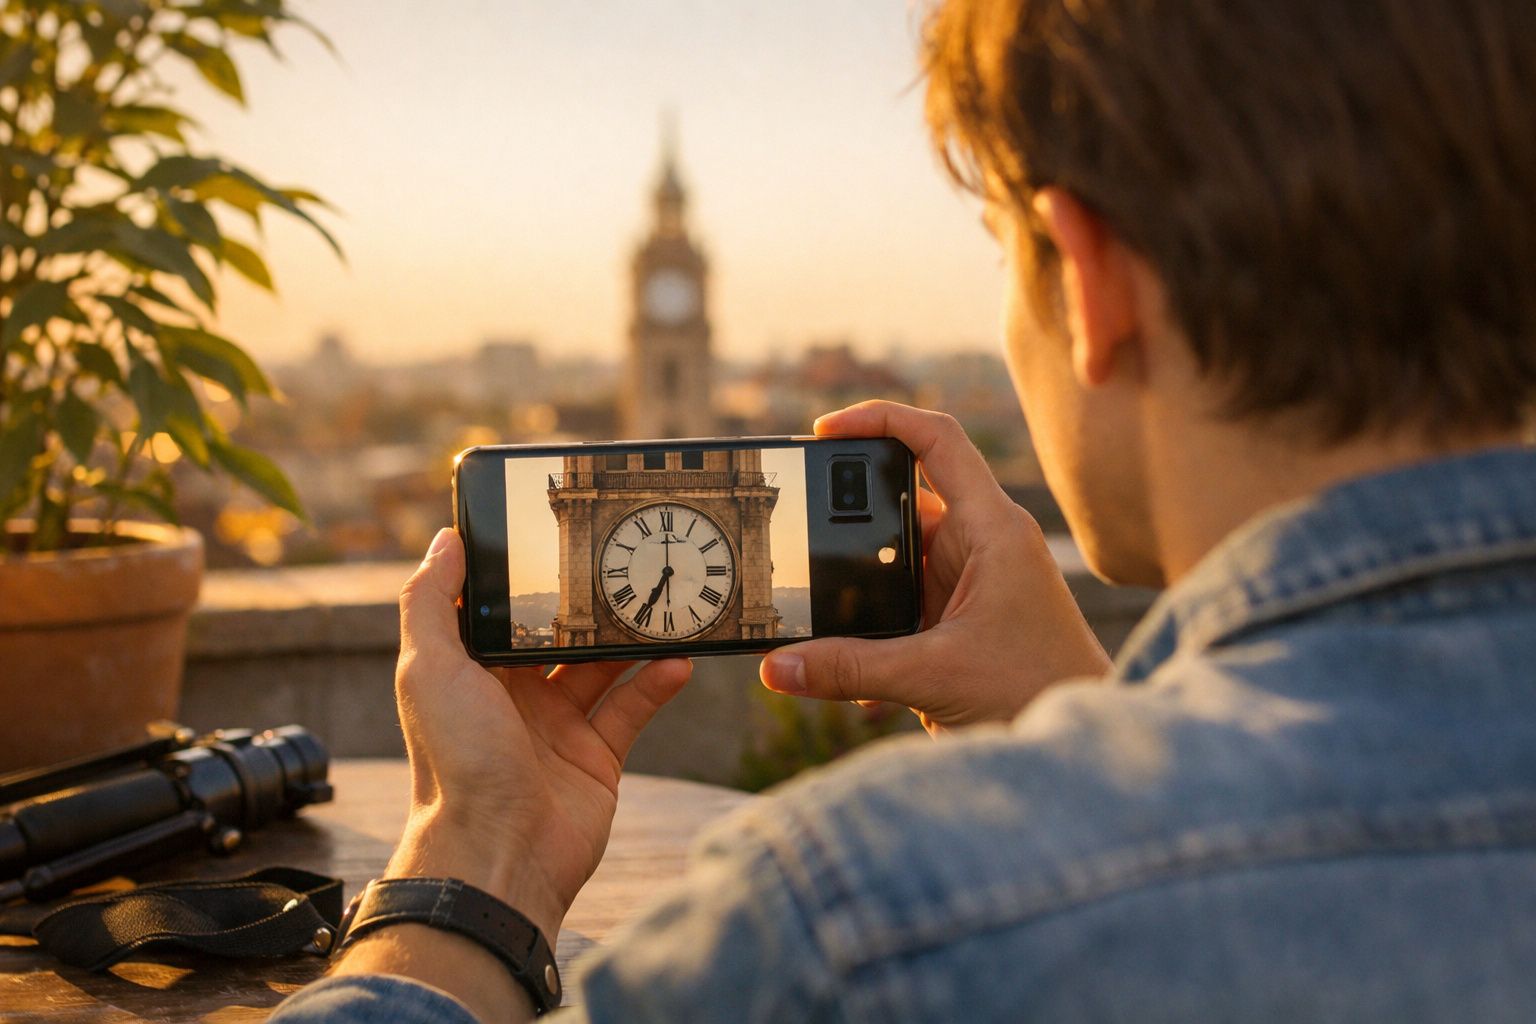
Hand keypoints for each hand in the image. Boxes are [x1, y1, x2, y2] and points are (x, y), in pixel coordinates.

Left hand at [389, 529, 691, 938]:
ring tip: (664, 605)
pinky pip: (631, 709)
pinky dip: (656, 683)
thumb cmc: (456, 762)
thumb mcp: (429, 669)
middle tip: (628, 563)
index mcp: (471, 673)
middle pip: (560, 636)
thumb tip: (446, 539)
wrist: (499, 854)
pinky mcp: (596, 757)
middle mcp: (514, 696)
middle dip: (590, 603)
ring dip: (631, 639)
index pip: (504, 613)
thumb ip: (430, 602)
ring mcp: (557, 727)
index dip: (529, 579)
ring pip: (602, 667)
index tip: (561, 537)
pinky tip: (678, 661)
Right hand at [760, 401, 1109, 732]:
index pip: (938, 440)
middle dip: (848, 520)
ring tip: (819, 615)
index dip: (880, 419)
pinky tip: (856, 674)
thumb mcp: (934, 678)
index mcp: (992, 530)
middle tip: (800, 531)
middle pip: (900, 500)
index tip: (825, 430)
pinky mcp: (960, 618)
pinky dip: (873, 629)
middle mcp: (983, 544)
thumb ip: (850, 670)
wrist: (1081, 752)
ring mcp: (971, 580)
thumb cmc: (1040, 696)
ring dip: (859, 588)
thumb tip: (776, 668)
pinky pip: (902, 603)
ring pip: (895, 559)